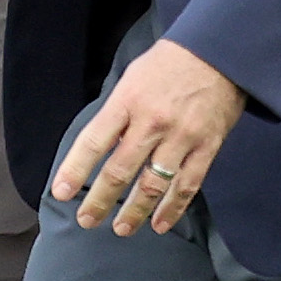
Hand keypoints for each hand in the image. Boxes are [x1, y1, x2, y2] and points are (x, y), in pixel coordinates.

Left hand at [52, 38, 245, 235]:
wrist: (219, 52)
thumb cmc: (169, 64)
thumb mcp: (132, 77)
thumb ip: (117, 114)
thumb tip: (101, 150)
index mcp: (128, 101)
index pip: (93, 142)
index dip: (75, 170)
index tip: (61, 192)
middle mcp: (153, 121)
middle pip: (120, 171)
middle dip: (100, 201)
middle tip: (87, 220)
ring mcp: (182, 136)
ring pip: (153, 185)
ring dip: (134, 211)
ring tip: (121, 228)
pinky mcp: (207, 146)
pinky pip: (187, 185)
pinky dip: (172, 208)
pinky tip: (159, 224)